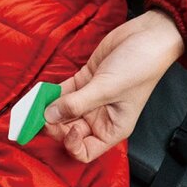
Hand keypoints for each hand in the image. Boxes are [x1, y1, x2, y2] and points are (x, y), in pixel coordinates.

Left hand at [44, 10, 183, 162]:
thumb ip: (76, 104)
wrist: (149, 36)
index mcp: (112, 129)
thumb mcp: (107, 89)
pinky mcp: (84, 82)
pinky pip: (62, 93)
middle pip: (69, 132)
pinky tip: (40, 92)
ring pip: (63, 113)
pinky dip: (50, 94)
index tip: (67, 128)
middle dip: (54, 126)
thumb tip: (49, 116)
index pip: (85, 151)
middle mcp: (100, 118)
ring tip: (36, 103)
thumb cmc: (140, 67)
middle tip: (41, 114)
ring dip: (48, 109)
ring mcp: (90, 101)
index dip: (72, 144)